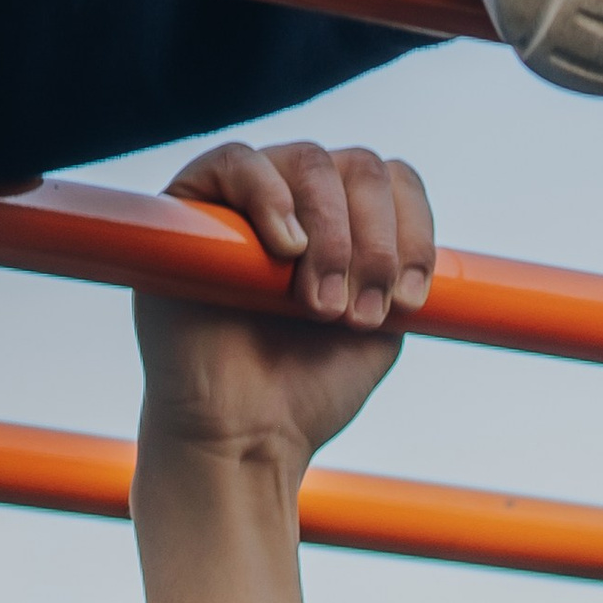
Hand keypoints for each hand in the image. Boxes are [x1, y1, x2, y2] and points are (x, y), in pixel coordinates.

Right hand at [132, 142, 434, 602]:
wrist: (243, 441)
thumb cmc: (305, 395)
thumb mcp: (380, 328)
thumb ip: (399, 268)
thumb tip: (410, 227)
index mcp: (346, 227)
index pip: (395, 180)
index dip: (413, 230)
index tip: (411, 299)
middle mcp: (298, 204)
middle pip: (360, 167)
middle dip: (373, 244)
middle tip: (359, 313)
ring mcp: (244, 202)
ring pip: (309, 160)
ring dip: (332, 235)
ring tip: (320, 306)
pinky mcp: (190, 208)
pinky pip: (235, 161)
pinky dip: (271, 197)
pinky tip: (286, 249)